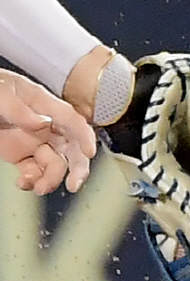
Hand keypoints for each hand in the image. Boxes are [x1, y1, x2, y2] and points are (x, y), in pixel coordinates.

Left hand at [0, 69, 96, 193]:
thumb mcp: (1, 93)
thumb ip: (20, 109)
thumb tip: (43, 123)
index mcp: (43, 104)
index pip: (72, 121)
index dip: (84, 137)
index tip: (89, 152)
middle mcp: (44, 125)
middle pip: (72, 149)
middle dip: (77, 168)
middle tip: (74, 184)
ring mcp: (33, 141)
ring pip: (55, 165)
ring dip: (50, 180)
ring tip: (38, 187)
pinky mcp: (20, 154)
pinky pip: (34, 172)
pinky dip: (32, 181)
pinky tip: (24, 183)